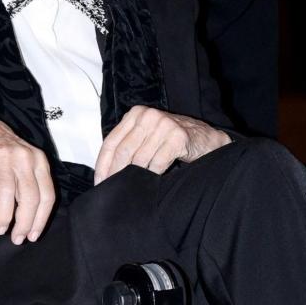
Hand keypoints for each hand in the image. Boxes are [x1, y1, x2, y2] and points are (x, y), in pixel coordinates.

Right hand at [0, 114, 54, 244]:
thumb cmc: (6, 153)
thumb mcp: (27, 163)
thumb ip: (32, 185)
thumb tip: (34, 221)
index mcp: (39, 161)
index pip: (47, 195)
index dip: (41, 219)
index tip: (33, 235)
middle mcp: (23, 158)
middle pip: (29, 197)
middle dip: (24, 223)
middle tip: (17, 238)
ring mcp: (2, 157)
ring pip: (7, 194)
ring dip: (4, 217)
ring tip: (0, 230)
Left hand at [94, 107, 229, 184]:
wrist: (206, 139)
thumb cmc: (171, 140)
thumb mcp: (147, 136)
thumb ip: (128, 145)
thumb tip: (106, 171)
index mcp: (135, 114)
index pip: (111, 142)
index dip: (103, 164)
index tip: (99, 182)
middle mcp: (148, 116)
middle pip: (123, 151)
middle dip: (115, 173)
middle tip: (112, 190)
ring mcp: (164, 124)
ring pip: (140, 159)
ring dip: (135, 177)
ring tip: (130, 189)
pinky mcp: (178, 137)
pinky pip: (158, 162)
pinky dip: (153, 175)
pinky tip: (152, 182)